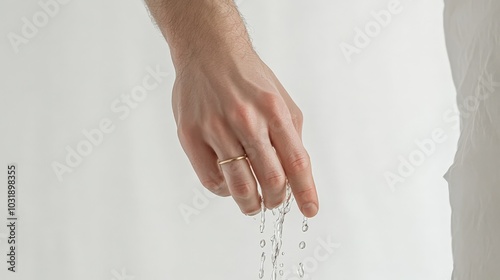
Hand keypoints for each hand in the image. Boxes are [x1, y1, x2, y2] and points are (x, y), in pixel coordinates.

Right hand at [172, 52, 318, 216]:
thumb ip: (290, 133)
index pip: (296, 161)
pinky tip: (229, 184)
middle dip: (277, 199)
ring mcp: (215, 128)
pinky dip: (224, 191)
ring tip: (253, 204)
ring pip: (240, 185)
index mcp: (273, 110)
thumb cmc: (247, 77)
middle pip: (270, 179)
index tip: (310, 210)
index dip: (305, 191)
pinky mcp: (190, 135)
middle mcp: (246, 119)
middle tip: (274, 201)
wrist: (208, 52)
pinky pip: (211, 179)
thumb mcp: (280, 98)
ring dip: (251, 204)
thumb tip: (295, 171)